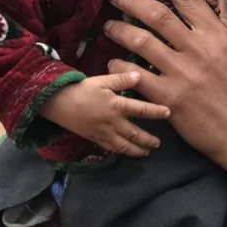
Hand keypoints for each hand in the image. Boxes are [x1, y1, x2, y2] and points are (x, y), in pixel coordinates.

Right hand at [39, 72, 170, 157]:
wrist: (58, 103)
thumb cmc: (81, 89)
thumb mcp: (102, 80)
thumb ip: (121, 79)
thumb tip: (140, 74)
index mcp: (116, 105)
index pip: (141, 110)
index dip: (156, 112)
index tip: (169, 113)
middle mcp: (113, 122)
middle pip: (135, 134)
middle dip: (148, 140)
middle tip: (159, 143)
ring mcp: (103, 133)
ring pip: (124, 145)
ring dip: (137, 150)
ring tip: (146, 153)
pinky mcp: (94, 138)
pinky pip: (111, 148)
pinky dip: (121, 151)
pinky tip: (126, 152)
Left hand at [102, 0, 226, 189]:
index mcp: (217, 35)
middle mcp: (198, 50)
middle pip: (157, 15)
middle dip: (131, 0)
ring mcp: (183, 74)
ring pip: (142, 42)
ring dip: (120, 30)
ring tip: (110, 25)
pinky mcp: (170, 99)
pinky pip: (137, 76)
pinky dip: (121, 65)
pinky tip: (113, 60)